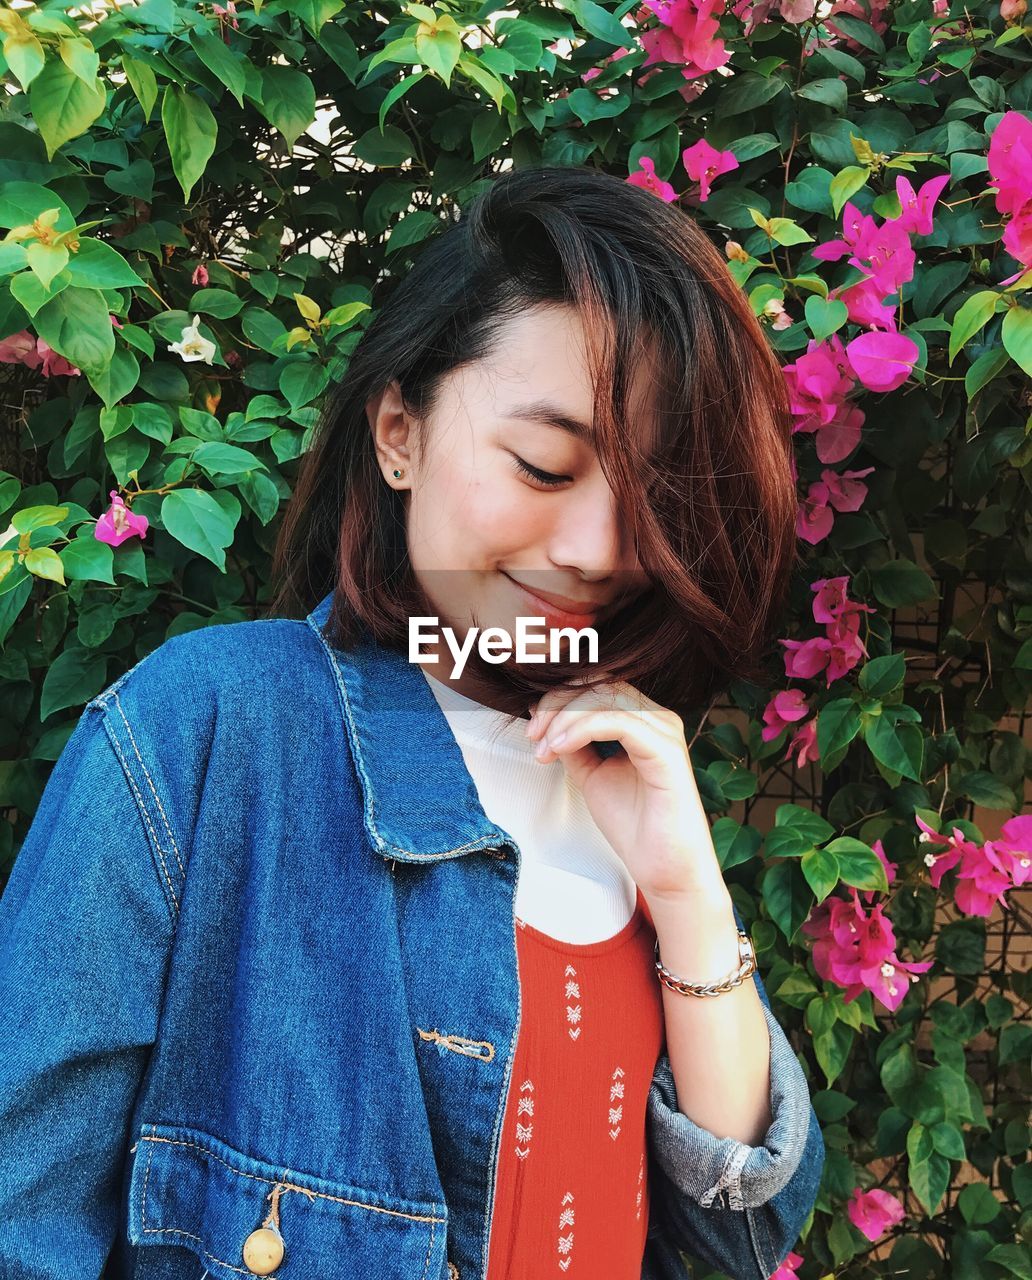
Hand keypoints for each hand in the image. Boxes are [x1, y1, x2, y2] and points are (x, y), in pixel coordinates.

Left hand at [524, 676, 727, 901]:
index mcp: (643, 721)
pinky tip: (560, 748)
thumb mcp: (591, 775)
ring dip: (564, 719)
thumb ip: (573, 745)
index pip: (597, 687)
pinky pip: (618, 722)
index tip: (532, 729)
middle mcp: (657, 719)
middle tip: (532, 737)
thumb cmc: (634, 826)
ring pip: (606, 698)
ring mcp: (664, 731)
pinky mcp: (667, 750)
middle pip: (599, 685)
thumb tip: (545, 720)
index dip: (559, 700)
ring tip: (545, 749)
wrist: (663, 868)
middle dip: (557, 706)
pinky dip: (581, 730)